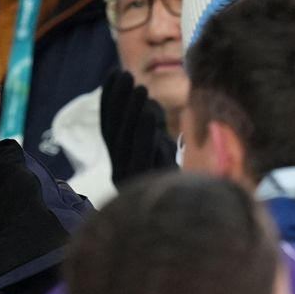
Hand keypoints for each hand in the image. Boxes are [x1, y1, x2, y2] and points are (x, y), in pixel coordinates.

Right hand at [100, 70, 176, 186]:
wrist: (185, 220)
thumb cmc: (174, 181)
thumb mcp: (161, 149)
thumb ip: (151, 126)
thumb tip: (148, 102)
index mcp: (120, 161)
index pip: (110, 125)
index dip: (110, 99)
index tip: (114, 73)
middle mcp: (120, 169)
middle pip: (114, 130)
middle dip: (118, 99)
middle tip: (125, 73)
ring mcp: (130, 178)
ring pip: (124, 141)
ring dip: (131, 112)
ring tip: (140, 88)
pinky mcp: (144, 185)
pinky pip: (140, 155)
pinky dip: (142, 133)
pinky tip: (146, 115)